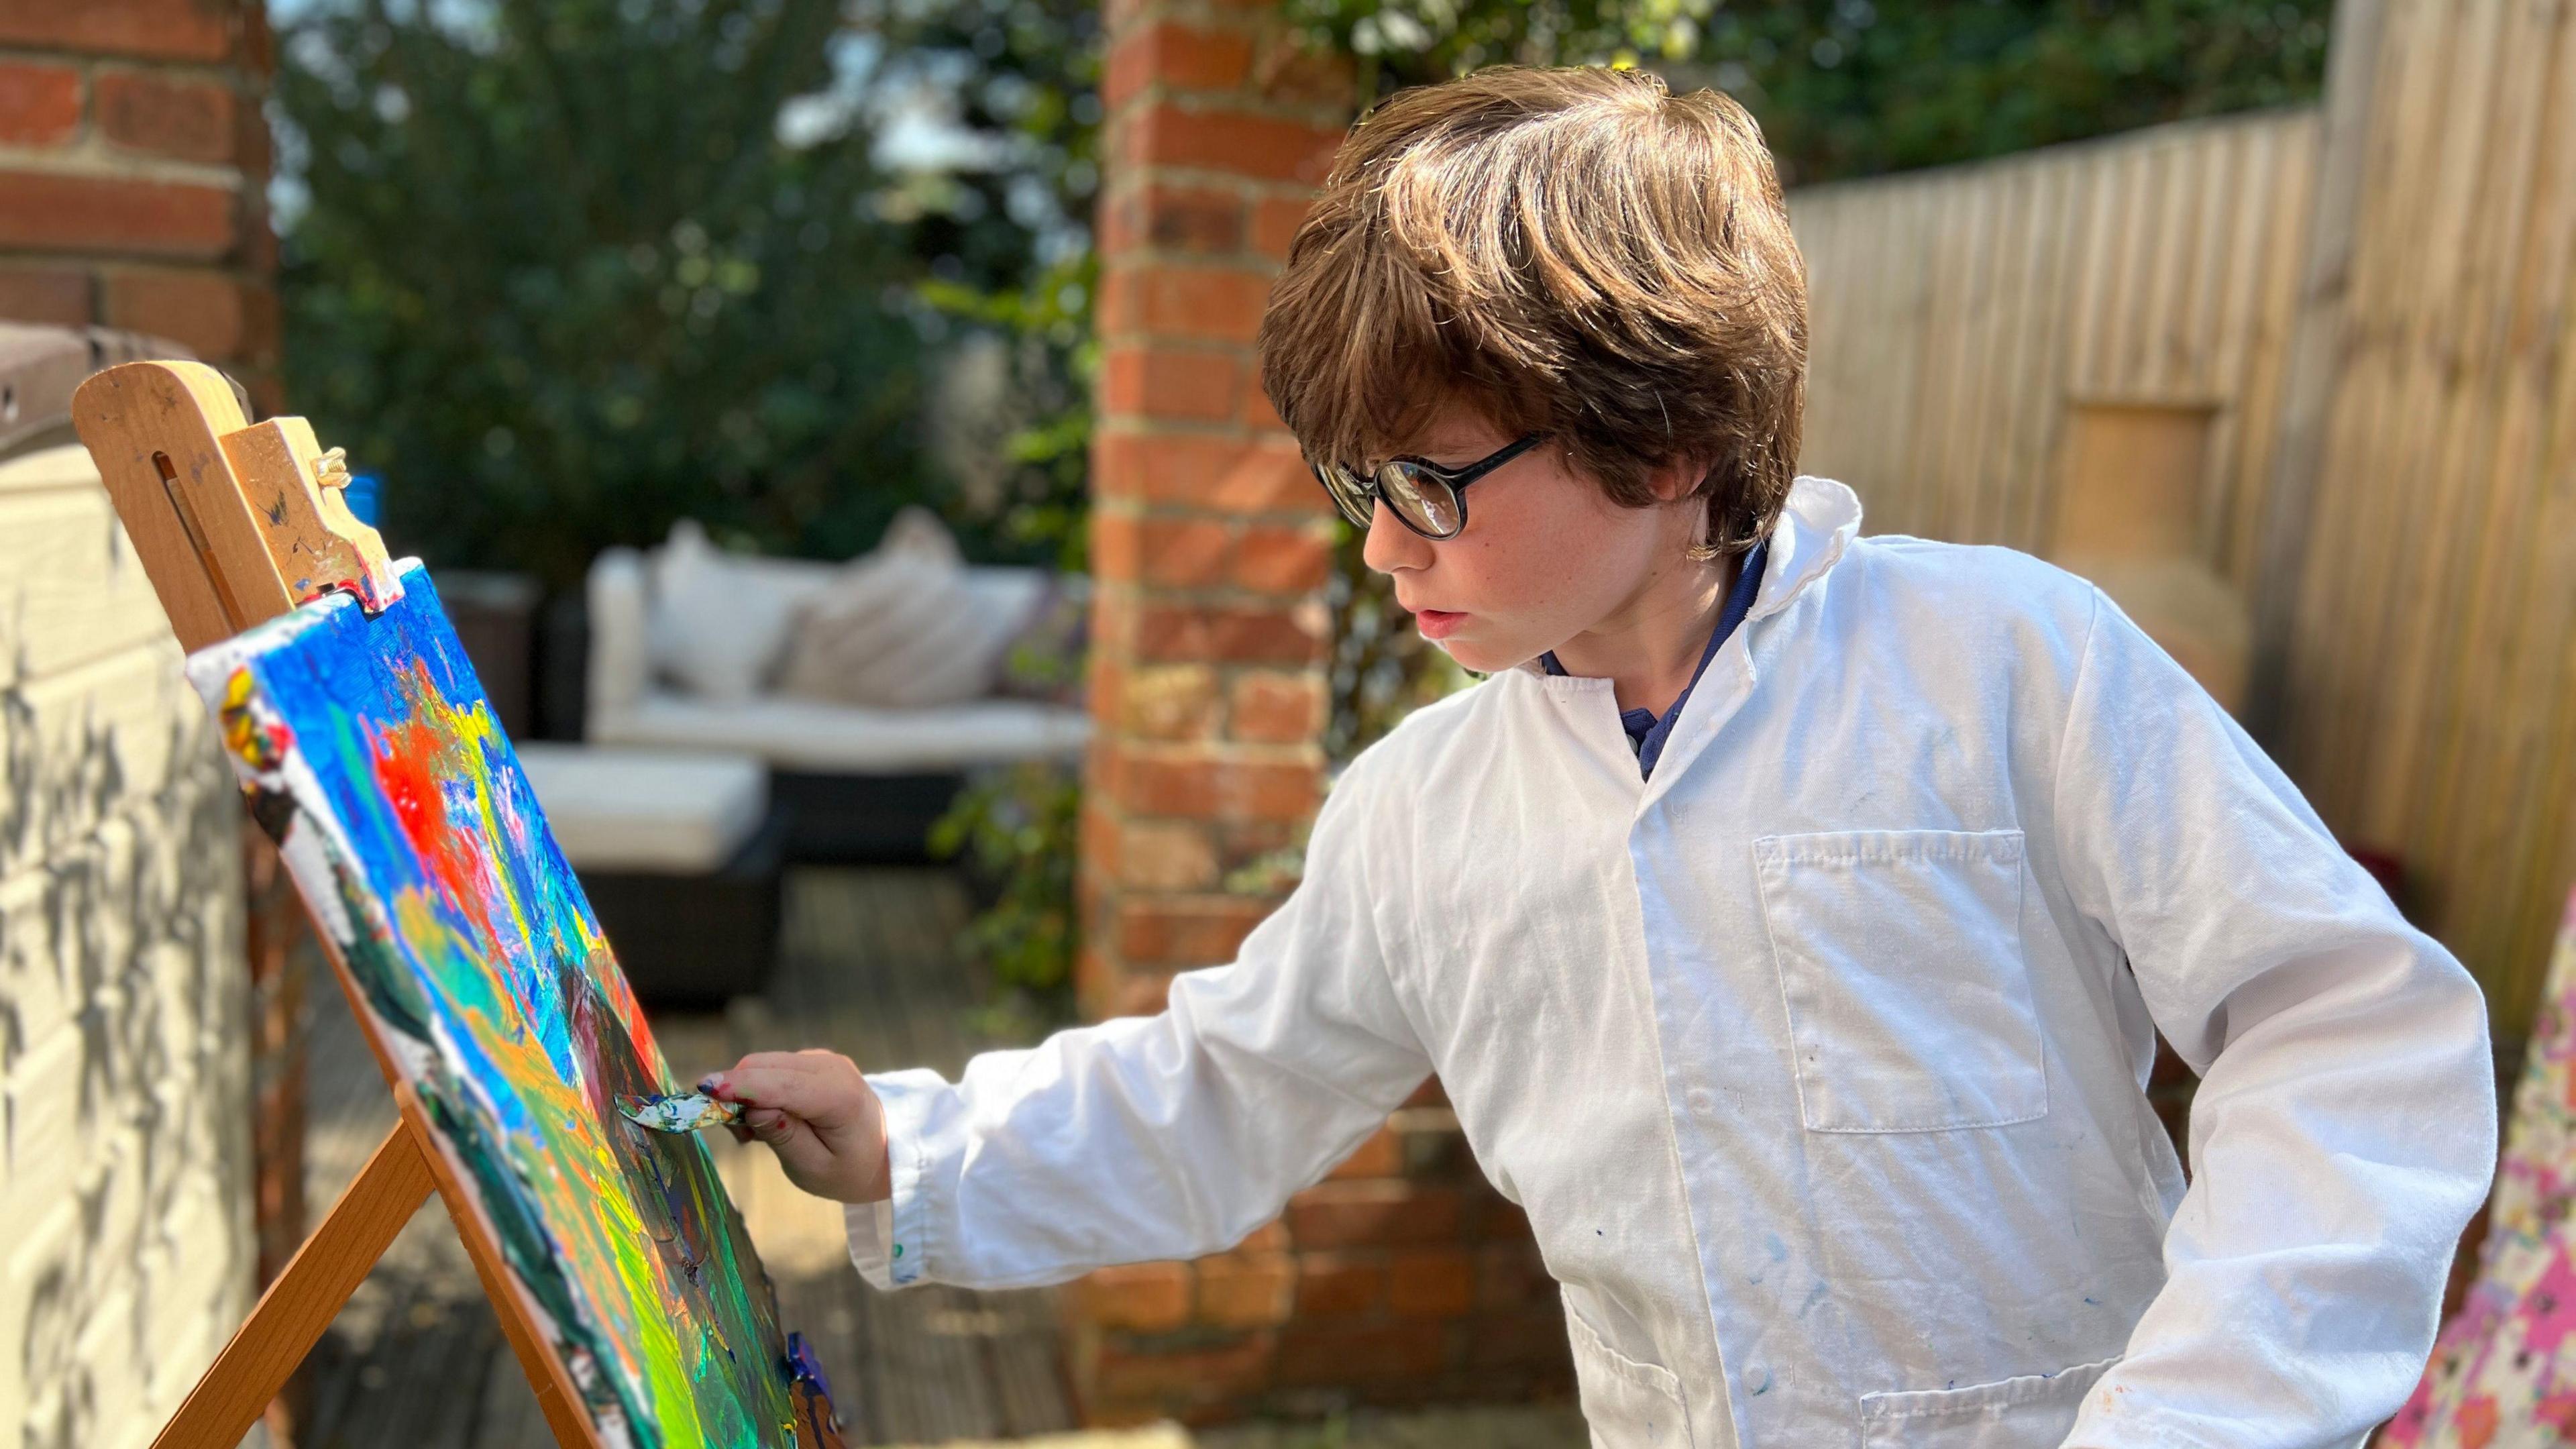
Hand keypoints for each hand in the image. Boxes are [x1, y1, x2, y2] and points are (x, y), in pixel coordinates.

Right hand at [700, 1050, 891, 1203]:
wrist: (884, 1151)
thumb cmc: (850, 1169)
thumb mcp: (815, 1169)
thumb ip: (784, 1138)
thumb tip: (753, 1107)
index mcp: (839, 1097)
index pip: (781, 1085)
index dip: (741, 1086)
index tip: (705, 1089)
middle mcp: (831, 1067)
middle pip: (763, 1066)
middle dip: (734, 1093)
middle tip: (738, 1136)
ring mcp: (822, 1059)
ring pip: (762, 1064)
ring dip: (744, 1092)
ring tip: (755, 1133)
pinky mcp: (811, 1061)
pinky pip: (771, 1067)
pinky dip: (757, 1089)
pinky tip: (767, 1119)